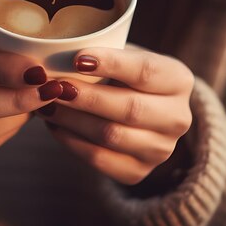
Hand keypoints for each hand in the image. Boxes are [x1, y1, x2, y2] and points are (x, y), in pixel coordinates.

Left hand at [36, 46, 193, 184]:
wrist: (143, 113)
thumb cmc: (126, 76)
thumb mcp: (126, 56)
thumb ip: (104, 52)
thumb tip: (59, 54)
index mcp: (179, 80)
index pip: (145, 71)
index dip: (111, 64)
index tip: (76, 57)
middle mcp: (178, 118)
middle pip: (129, 108)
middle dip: (86, 96)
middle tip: (54, 86)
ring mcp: (161, 149)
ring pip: (111, 135)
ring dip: (72, 120)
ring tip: (47, 104)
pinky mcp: (139, 172)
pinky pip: (100, 159)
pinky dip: (72, 141)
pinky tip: (55, 126)